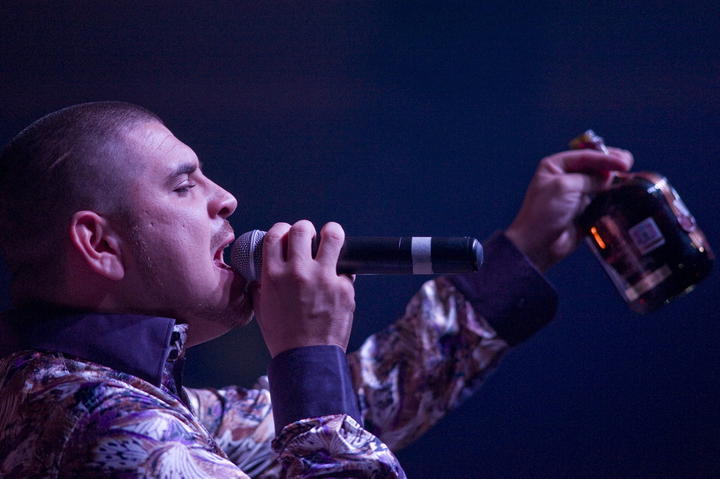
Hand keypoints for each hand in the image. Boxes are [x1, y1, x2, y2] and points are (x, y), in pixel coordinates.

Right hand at [250, 220, 354, 357]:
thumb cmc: (283, 337)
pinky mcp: (344, 287)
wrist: (306, 359)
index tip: (287, 233)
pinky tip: (338, 280)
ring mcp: (324, 277)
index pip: (276, 234)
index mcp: (274, 275)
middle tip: (310, 237)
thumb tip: (261, 278)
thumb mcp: (262, 309)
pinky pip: (347, 268)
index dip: (282, 229)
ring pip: (333, 236)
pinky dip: (343, 272)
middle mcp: (298, 271)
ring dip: (331, 234)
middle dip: (306, 229)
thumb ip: (261, 288)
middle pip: (303, 228)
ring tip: (331, 239)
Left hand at [505, 147, 633, 271]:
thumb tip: (609, 177)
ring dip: (613, 178)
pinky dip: (612, 195)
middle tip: (628, 163)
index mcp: (555, 166)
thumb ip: (589, 179)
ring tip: (629, 176)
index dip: (605, 157)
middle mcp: (565, 177)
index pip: (585, 156)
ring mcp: (574, 193)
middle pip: (593, 166)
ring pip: (598, 181)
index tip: (623, 162)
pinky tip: (623, 192)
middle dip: (611, 163)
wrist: (538, 244)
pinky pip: (601, 198)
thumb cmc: (544, 213)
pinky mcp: (583, 209)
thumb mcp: (565, 187)